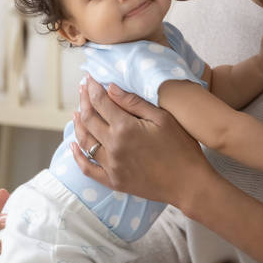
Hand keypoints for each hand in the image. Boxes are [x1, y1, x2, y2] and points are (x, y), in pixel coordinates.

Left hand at [70, 75, 214, 205]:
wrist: (189, 183)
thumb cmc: (181, 147)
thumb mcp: (162, 118)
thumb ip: (134, 102)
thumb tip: (111, 88)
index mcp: (125, 128)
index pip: (101, 102)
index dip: (92, 88)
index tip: (89, 79)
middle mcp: (113, 146)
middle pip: (89, 119)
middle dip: (84, 101)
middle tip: (83, 90)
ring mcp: (111, 166)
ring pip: (85, 142)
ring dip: (78, 125)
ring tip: (76, 112)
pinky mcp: (113, 181)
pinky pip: (88, 169)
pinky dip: (77, 156)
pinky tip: (73, 146)